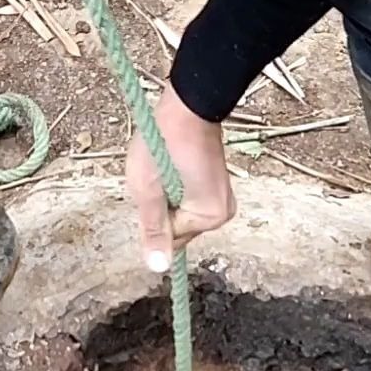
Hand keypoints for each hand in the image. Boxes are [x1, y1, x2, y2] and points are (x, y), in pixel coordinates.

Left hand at [126, 89, 235, 272]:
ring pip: (182, 213)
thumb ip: (153, 229)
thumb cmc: (164, 141)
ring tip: (168, 166)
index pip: (170, 236)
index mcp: (210, 216)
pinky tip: (176, 164)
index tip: (155, 183)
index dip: (154, 213)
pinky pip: (189, 200)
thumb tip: (158, 268)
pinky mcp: (218, 186)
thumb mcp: (148, 189)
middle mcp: (223, 212)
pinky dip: (177, 187)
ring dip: (168, 195)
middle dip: (162, 205)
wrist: (188, 103)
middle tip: (160, 174)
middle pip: (178, 227)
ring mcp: (223, 199)